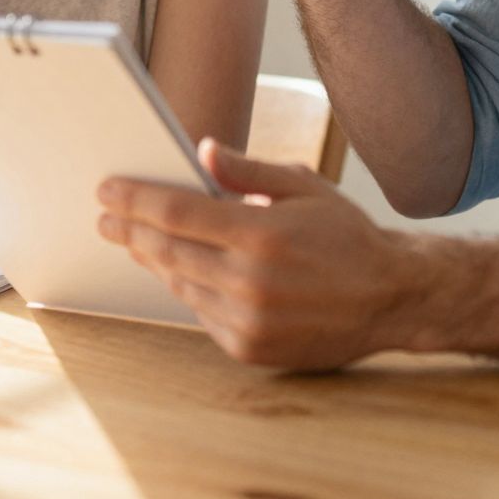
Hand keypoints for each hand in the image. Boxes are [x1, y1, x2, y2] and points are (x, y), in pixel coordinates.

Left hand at [97, 139, 418, 369]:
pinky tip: (184, 272)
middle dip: (130, 230)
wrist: (391, 299)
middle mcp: (250, 282)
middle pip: (167, 250)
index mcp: (262, 234)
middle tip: (107, 216)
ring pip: (180, 284)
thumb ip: (249, 170)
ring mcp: (248, 321)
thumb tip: (202, 150)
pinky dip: (189, 290)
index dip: (134, 199)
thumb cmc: (348, 236)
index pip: (176, 212)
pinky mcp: (249, 348)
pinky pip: (201, 313)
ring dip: (155, 260)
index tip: (107, 190)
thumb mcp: (305, 188)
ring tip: (139, 240)